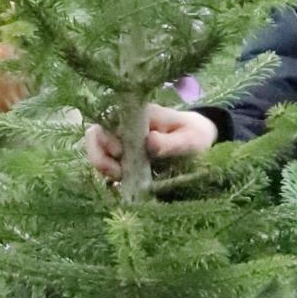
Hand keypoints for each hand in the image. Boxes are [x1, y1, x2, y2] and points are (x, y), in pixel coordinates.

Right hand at [82, 105, 219, 180]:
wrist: (200, 140)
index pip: (111, 119)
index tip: (119, 153)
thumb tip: (149, 141)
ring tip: (119, 178)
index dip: (107, 137)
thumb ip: (171, 142)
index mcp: (140, 114)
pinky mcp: (123, 155)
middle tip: (116, 173)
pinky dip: (108, 173)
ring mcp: (122, 140)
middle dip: (99, 155)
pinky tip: (121, 182)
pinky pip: (106, 162)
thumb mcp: (190, 140)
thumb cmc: (196, 135)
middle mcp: (126, 125)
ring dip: (102, 165)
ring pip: (97, 149)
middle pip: (96, 134)